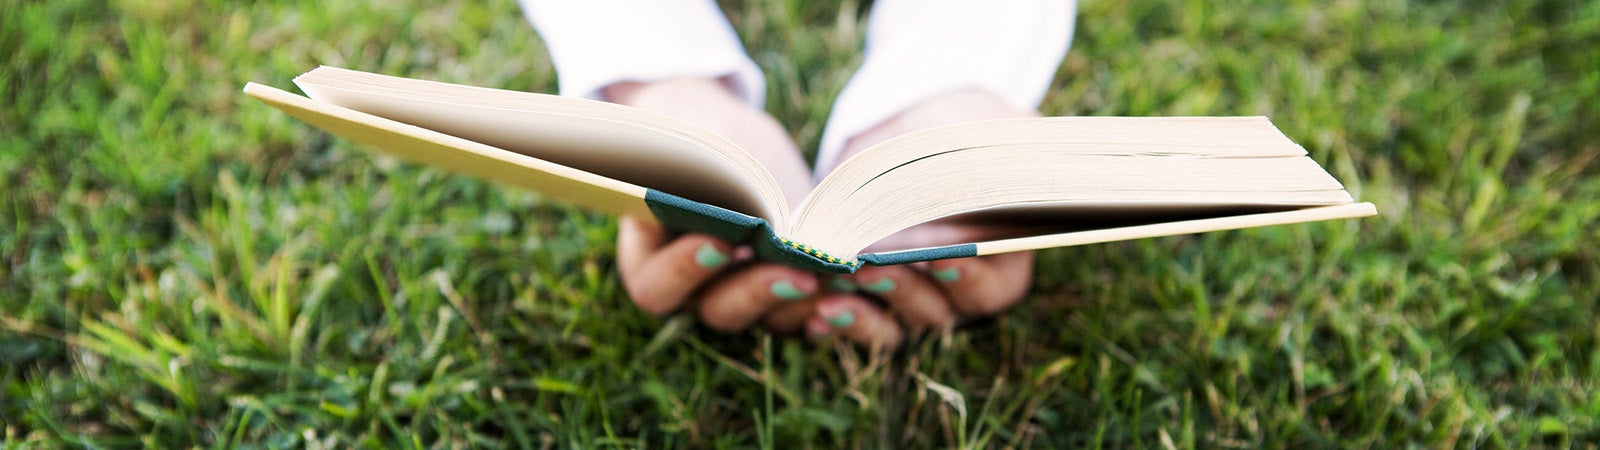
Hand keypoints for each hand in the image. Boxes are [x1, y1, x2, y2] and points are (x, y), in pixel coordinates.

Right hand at [604, 77, 820, 332]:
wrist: (727, 140)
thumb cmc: (695, 134)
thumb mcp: (686, 137)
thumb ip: (691, 164)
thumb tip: (719, 181)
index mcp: (650, 258)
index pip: (655, 286)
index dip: (683, 271)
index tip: (720, 241)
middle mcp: (696, 291)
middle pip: (720, 311)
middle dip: (759, 292)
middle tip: (796, 272)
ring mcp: (745, 295)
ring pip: (772, 319)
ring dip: (805, 302)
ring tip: (836, 277)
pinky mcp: (788, 291)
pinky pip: (811, 312)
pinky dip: (836, 303)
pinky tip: (859, 284)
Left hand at [803, 89, 1039, 348]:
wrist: (909, 135)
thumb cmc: (960, 133)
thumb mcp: (985, 136)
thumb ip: (998, 161)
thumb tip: (1008, 176)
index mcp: (1000, 260)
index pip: (993, 286)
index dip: (970, 277)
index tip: (943, 259)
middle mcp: (956, 294)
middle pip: (936, 310)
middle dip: (903, 290)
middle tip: (870, 269)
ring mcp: (911, 304)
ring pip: (891, 328)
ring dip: (861, 315)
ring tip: (828, 299)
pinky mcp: (868, 304)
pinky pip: (851, 324)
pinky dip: (832, 320)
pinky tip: (811, 312)